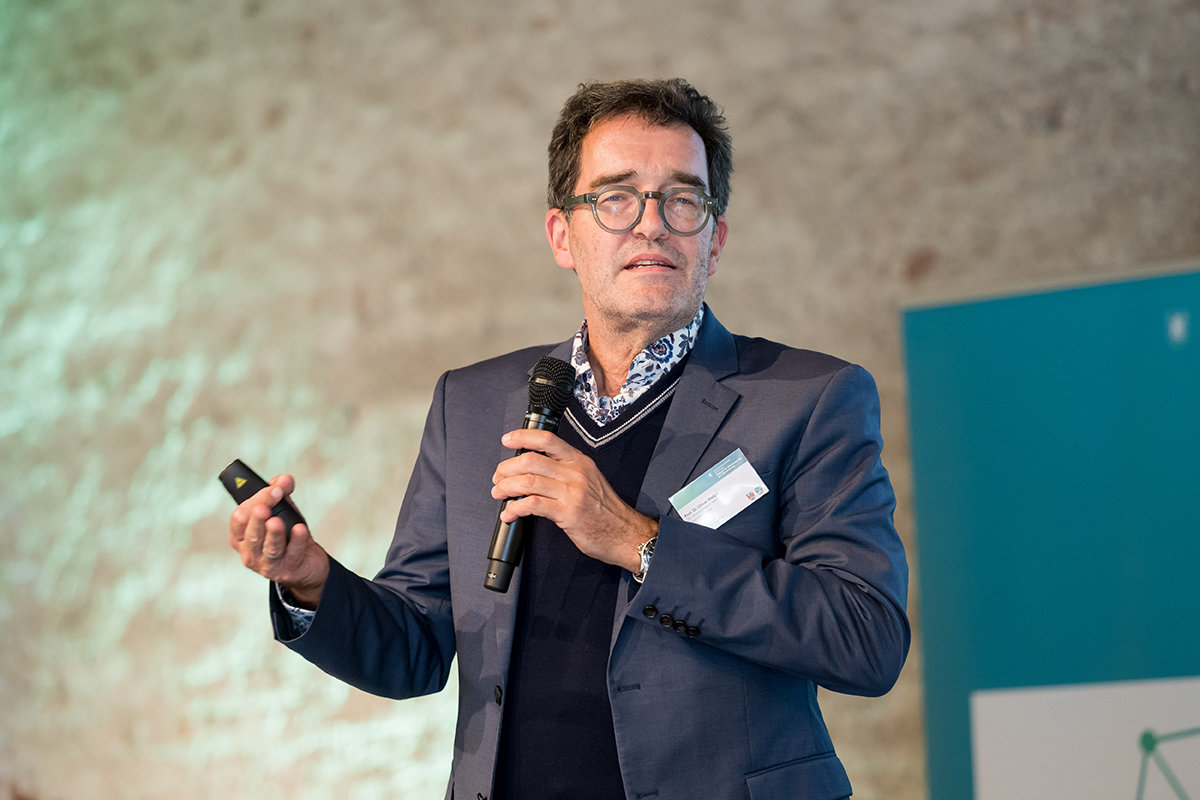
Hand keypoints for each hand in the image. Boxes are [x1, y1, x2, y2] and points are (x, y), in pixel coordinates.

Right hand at [228, 474, 329, 608]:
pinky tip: (300, 529)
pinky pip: (292, 553)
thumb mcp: (282, 513)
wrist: (307, 565)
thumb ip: (280, 494)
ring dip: (273, 533)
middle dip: (260, 514)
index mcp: (241, 537)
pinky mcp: (288, 570)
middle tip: (273, 497)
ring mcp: (268, 565)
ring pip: (269, 547)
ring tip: (277, 521)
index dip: (254, 500)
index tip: (273, 488)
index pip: (240, 518)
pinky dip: (297, 540)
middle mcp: (250, 553)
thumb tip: (284, 480)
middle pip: (252, 533)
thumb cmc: (288, 538)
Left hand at [491, 429, 656, 571]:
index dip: (523, 436)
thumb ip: (565, 471)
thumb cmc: (605, 510)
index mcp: (580, 462)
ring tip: (499, 494)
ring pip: (528, 481)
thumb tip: (533, 468)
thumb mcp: (589, 480)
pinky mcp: (567, 513)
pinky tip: (510, 514)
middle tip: (499, 478)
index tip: (507, 439)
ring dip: (506, 488)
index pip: (548, 440)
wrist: (625, 533)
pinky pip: (532, 505)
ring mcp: (571, 493)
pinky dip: (514, 508)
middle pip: (531, 460)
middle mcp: (575, 473)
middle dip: (506, 468)